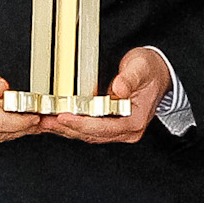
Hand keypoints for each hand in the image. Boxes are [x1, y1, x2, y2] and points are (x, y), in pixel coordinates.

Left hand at [42, 47, 171, 143]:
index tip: (64, 117)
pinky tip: (56, 120)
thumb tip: (118, 88)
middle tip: (45, 121)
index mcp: (135, 121)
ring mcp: (118, 130)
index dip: (82, 123)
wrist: (158, 74)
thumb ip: (129, 78)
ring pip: (87, 134)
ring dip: (65, 129)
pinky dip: (71, 125)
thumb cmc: (150, 71)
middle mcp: (127, 131)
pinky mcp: (110, 126)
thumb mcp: (141, 68)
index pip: (104, 127)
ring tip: (44, 122)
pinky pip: (88, 129)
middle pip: (92, 134)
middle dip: (66, 128)